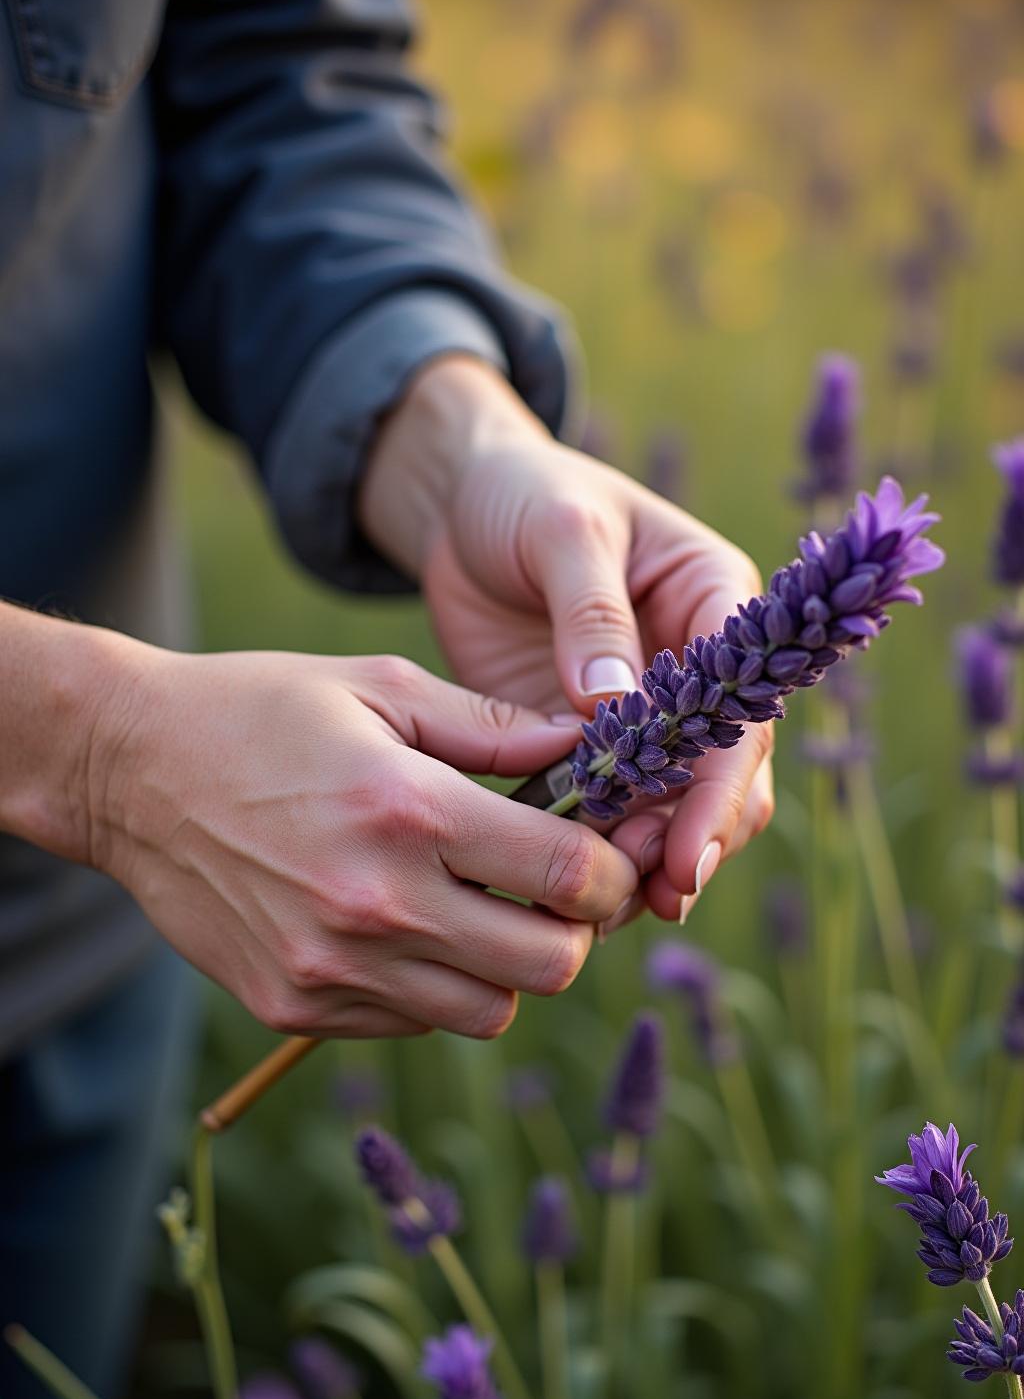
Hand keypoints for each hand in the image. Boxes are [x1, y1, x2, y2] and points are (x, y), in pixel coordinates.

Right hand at [13, 623, 636, 1038]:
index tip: (604, 856)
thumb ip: (492, 725)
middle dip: (573, 931)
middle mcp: (377, 904)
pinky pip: (412, 1023)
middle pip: (548, 966)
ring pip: (486, 1012)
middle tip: (553, 892)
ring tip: (478, 911)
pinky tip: (408, 931)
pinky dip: (434, 988)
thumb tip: (585, 750)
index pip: (569, 877)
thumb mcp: (378, 685)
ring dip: (506, 968)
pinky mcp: (295, 1006)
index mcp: (410, 811)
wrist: (127, 772)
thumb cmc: (259, 711)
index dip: (613, 871)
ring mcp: (333, 968)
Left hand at [359, 357, 774, 922]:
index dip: (718, 793)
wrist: (462, 506)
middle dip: (687, 842)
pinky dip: (593, 852)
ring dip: (643, 861)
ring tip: (596, 906)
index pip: (742, 716)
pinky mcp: (591, 744)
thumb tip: (616, 701)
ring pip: (671, 811)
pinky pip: (608, 812)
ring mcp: (649, 715)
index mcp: (719, 607)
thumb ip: (590, 609)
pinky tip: (562, 888)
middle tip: (636, 894)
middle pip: (723, 781)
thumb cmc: (525, 492)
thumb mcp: (562, 528)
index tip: (686, 856)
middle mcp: (701, 673)